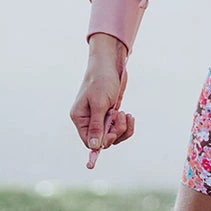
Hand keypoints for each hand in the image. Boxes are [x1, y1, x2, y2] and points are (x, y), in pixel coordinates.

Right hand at [70, 50, 134, 166]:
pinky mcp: (111, 113)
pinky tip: (129, 115)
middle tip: (120, 115)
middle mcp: (89, 120)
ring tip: (125, 113)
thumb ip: (96, 126)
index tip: (113, 134)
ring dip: (122, 128)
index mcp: (80, 118)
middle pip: (103, 140)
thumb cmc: (101, 80)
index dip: (102, 142)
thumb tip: (94, 147)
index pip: (89, 141)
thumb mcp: (99, 104)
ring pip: (113, 135)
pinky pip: (119, 128)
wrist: (110, 63)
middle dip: (115, 132)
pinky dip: (126, 124)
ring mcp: (101, 117)